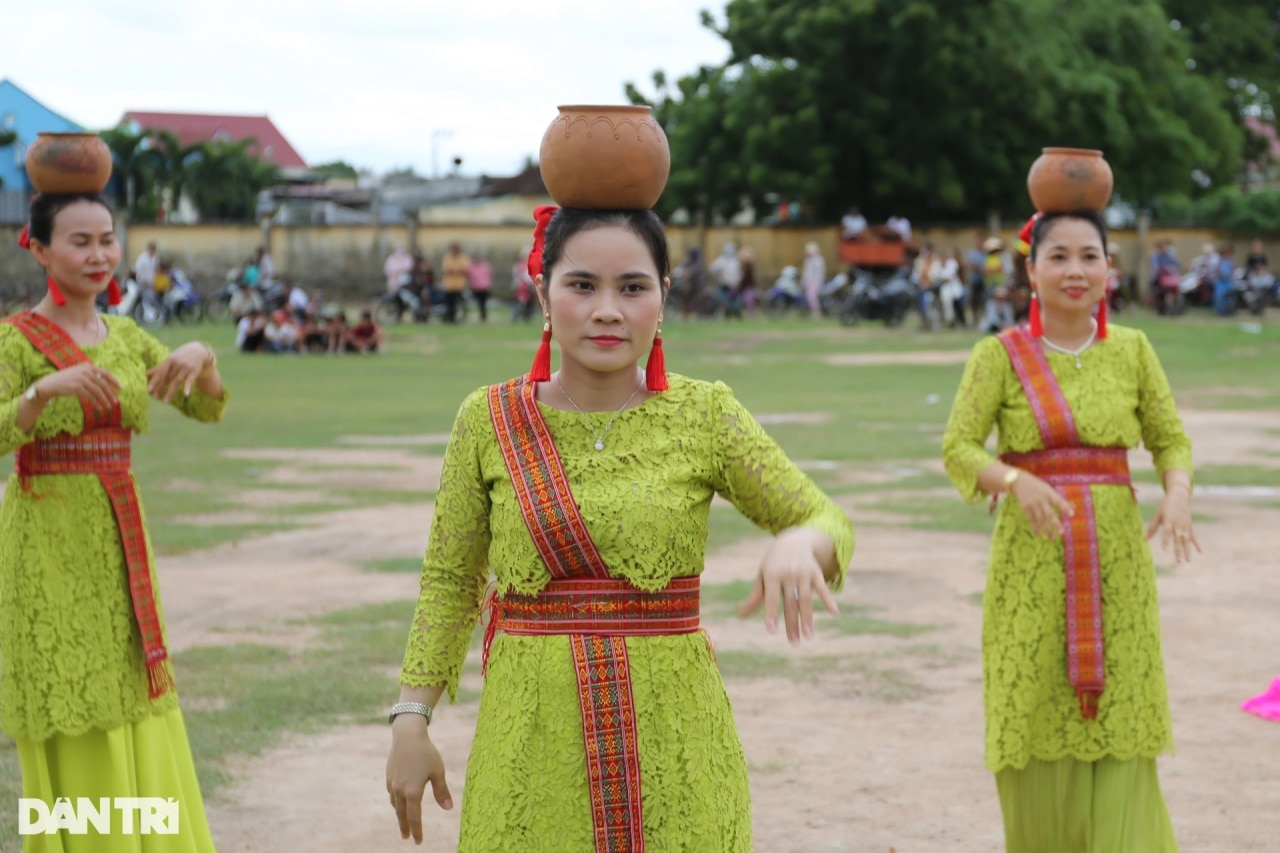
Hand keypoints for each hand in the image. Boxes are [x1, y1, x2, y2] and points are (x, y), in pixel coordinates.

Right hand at [34, 363, 121, 411]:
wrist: (49, 384)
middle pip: (103, 384)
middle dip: (111, 394)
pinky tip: (100, 408)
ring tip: (109, 407)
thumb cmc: (65, 380)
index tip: (122, 388)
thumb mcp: (78, 373)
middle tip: (116, 402)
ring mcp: (82, 379)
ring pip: (98, 392)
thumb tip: (106, 384)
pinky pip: (91, 397)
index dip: (115, 381)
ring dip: (105, 400)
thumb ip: (90, 375)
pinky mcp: (77, 388)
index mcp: (87, 366)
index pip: (105, 373)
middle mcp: (86, 371)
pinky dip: (97, 403)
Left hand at [146, 343, 211, 403]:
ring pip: (177, 382)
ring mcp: (186, 368)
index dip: (155, 381)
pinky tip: (186, 394)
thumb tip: (144, 374)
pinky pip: (190, 381)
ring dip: (171, 392)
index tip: (149, 390)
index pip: (161, 372)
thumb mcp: (170, 360)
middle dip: (161, 388)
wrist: (198, 351)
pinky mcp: (194, 372)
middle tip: (155, 397)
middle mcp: (178, 364)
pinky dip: (188, 387)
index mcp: (170, 360)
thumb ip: (159, 368)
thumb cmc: (180, 356)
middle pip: (168, 378)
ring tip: (165, 402)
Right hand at [386, 716, 451, 843]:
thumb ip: (442, 791)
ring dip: (400, 815)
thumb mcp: (438, 771)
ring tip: (404, 821)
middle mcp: (399, 790)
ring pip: (395, 804)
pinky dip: (396, 802)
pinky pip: (392, 794)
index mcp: (412, 791)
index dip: (417, 831)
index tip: (418, 842)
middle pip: (402, 814)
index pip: (414, 817)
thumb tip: (448, 808)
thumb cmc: (426, 752)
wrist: (407, 735)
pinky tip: (400, 801)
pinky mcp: (389, 776)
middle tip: (407, 837)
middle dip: (405, 827)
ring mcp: (392, 783)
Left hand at [737, 529, 838, 642]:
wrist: (794, 540)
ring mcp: (804, 573)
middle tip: (794, 643)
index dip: (772, 614)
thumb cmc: (774, 563)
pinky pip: (823, 588)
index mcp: (772, 574)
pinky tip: (834, 612)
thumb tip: (740, 614)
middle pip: (790, 602)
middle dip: (792, 623)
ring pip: (806, 599)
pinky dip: (829, 600)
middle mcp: (788, 573)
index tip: (771, 630)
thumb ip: (755, 596)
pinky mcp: (816, 573)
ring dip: (808, 619)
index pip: (772, 598)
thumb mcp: (763, 575)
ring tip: (808, 636)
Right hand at [1010, 472, 1073, 537]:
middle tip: (1062, 532)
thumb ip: (1060, 499)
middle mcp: (1041, 500)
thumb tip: (1074, 507)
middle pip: (1049, 513)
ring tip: (1053, 538)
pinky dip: (1035, 529)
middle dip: (1055, 523)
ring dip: (1047, 530)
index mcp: (1049, 494)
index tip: (1072, 514)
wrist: (1019, 482)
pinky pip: (1031, 520)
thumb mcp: (1049, 490)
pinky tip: (1040, 536)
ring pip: (1041, 519)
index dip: (1065, 507)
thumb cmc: (1038, 487)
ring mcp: (1033, 505)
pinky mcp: (1025, 509)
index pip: (1059, 501)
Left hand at [1146, 489, 1200, 563]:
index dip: (1165, 540)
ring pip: (1187, 540)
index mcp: (1169, 520)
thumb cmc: (1165, 507)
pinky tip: (1200, 552)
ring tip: (1187, 561)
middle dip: (1178, 550)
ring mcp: (1186, 526)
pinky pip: (1194, 536)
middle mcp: (1178, 524)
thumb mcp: (1157, 515)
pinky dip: (1197, 544)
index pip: (1166, 532)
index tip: (1163, 549)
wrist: (1179, 498)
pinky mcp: (1190, 527)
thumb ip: (1152, 527)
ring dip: (1188, 550)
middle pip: (1178, 539)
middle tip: (1178, 561)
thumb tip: (1144, 540)